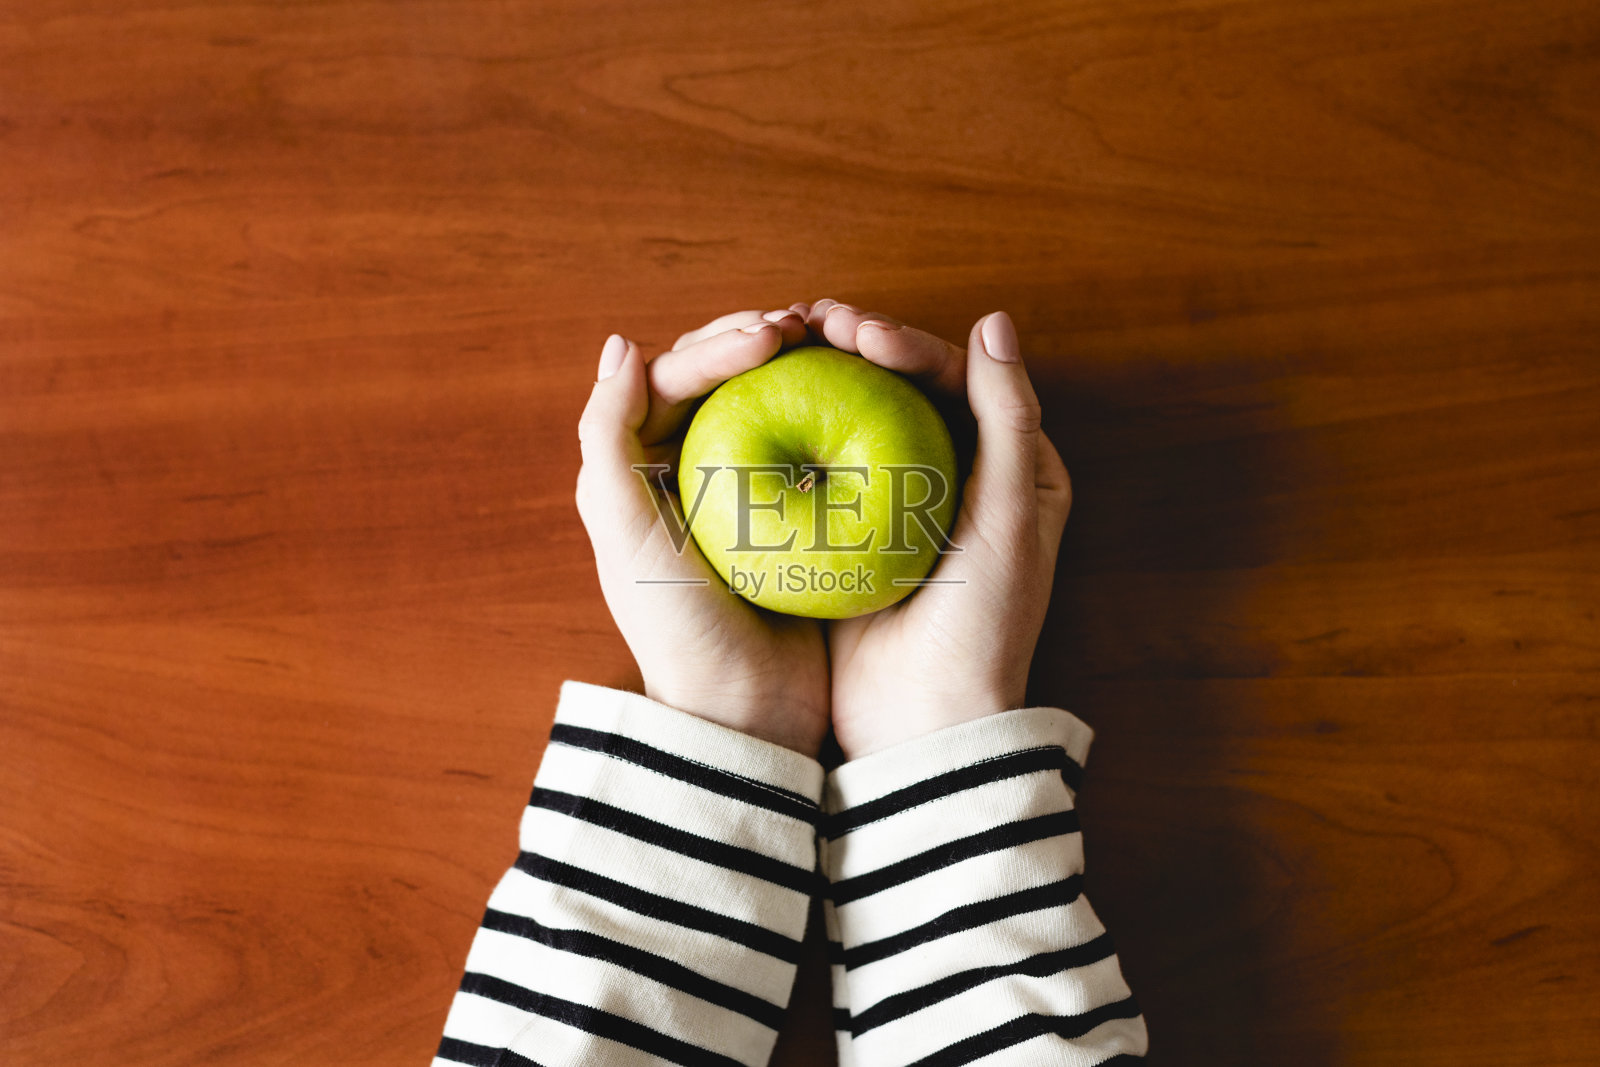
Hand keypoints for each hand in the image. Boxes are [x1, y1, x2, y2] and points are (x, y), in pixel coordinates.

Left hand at [575, 306, 830, 755]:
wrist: (747, 714)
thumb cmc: (680, 630)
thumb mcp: (627, 534)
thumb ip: (606, 439)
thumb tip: (620, 347)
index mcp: (641, 468)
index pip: (675, 378)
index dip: (718, 345)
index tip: (772, 341)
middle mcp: (689, 471)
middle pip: (722, 378)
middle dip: (758, 338)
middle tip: (805, 326)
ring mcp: (749, 491)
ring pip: (772, 401)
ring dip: (801, 364)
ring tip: (837, 343)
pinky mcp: (799, 515)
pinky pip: (816, 443)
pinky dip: (836, 410)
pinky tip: (867, 394)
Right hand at [798, 299, 1073, 759]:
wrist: (925, 724)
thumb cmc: (983, 625)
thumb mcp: (1007, 520)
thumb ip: (1007, 420)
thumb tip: (995, 321)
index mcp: (1009, 467)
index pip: (956, 381)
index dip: (908, 343)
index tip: (858, 334)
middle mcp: (955, 477)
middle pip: (902, 388)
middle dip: (857, 345)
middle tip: (808, 322)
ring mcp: (898, 505)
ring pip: (857, 418)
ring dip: (821, 377)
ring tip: (777, 346)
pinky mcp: (850, 533)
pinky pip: (821, 467)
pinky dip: (793, 431)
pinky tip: (756, 407)